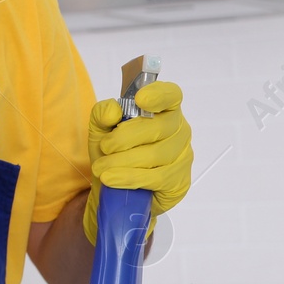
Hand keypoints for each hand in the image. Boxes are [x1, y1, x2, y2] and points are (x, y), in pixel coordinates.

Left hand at [82, 81, 192, 244]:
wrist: (115, 188)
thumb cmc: (113, 152)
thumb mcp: (100, 130)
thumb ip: (102, 114)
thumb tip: (113, 111)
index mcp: (162, 109)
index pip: (170, 95)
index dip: (158, 95)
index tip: (140, 99)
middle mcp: (178, 129)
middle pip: (158, 127)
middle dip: (124, 138)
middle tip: (104, 147)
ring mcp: (183, 155)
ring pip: (156, 154)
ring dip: (122, 161)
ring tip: (101, 167)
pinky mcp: (180, 180)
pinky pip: (157, 178)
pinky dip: (130, 178)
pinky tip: (112, 179)